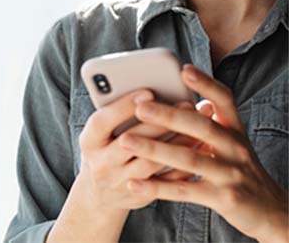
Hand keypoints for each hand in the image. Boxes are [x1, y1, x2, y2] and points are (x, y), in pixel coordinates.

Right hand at [76, 89, 196, 209]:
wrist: (98, 194)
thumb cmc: (103, 150)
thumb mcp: (100, 133)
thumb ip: (118, 113)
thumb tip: (151, 91)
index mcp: (89, 141)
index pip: (102, 122)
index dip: (123, 107)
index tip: (148, 92)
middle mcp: (101, 163)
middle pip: (130, 142)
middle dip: (160, 122)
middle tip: (186, 104)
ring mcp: (120, 182)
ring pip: (151, 163)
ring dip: (177, 142)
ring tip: (198, 125)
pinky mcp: (140, 196)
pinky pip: (166, 181)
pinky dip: (185, 163)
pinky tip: (200, 147)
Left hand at [120, 64, 288, 240]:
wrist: (269, 210)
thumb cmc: (238, 169)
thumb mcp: (229, 142)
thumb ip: (208, 123)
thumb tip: (186, 98)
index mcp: (234, 129)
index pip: (224, 100)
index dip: (206, 83)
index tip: (184, 69)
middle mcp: (235, 147)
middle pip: (202, 127)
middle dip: (169, 116)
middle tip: (140, 107)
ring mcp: (231, 173)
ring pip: (190, 159)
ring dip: (155, 150)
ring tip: (125, 142)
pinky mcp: (224, 198)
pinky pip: (186, 190)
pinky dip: (158, 187)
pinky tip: (134, 184)